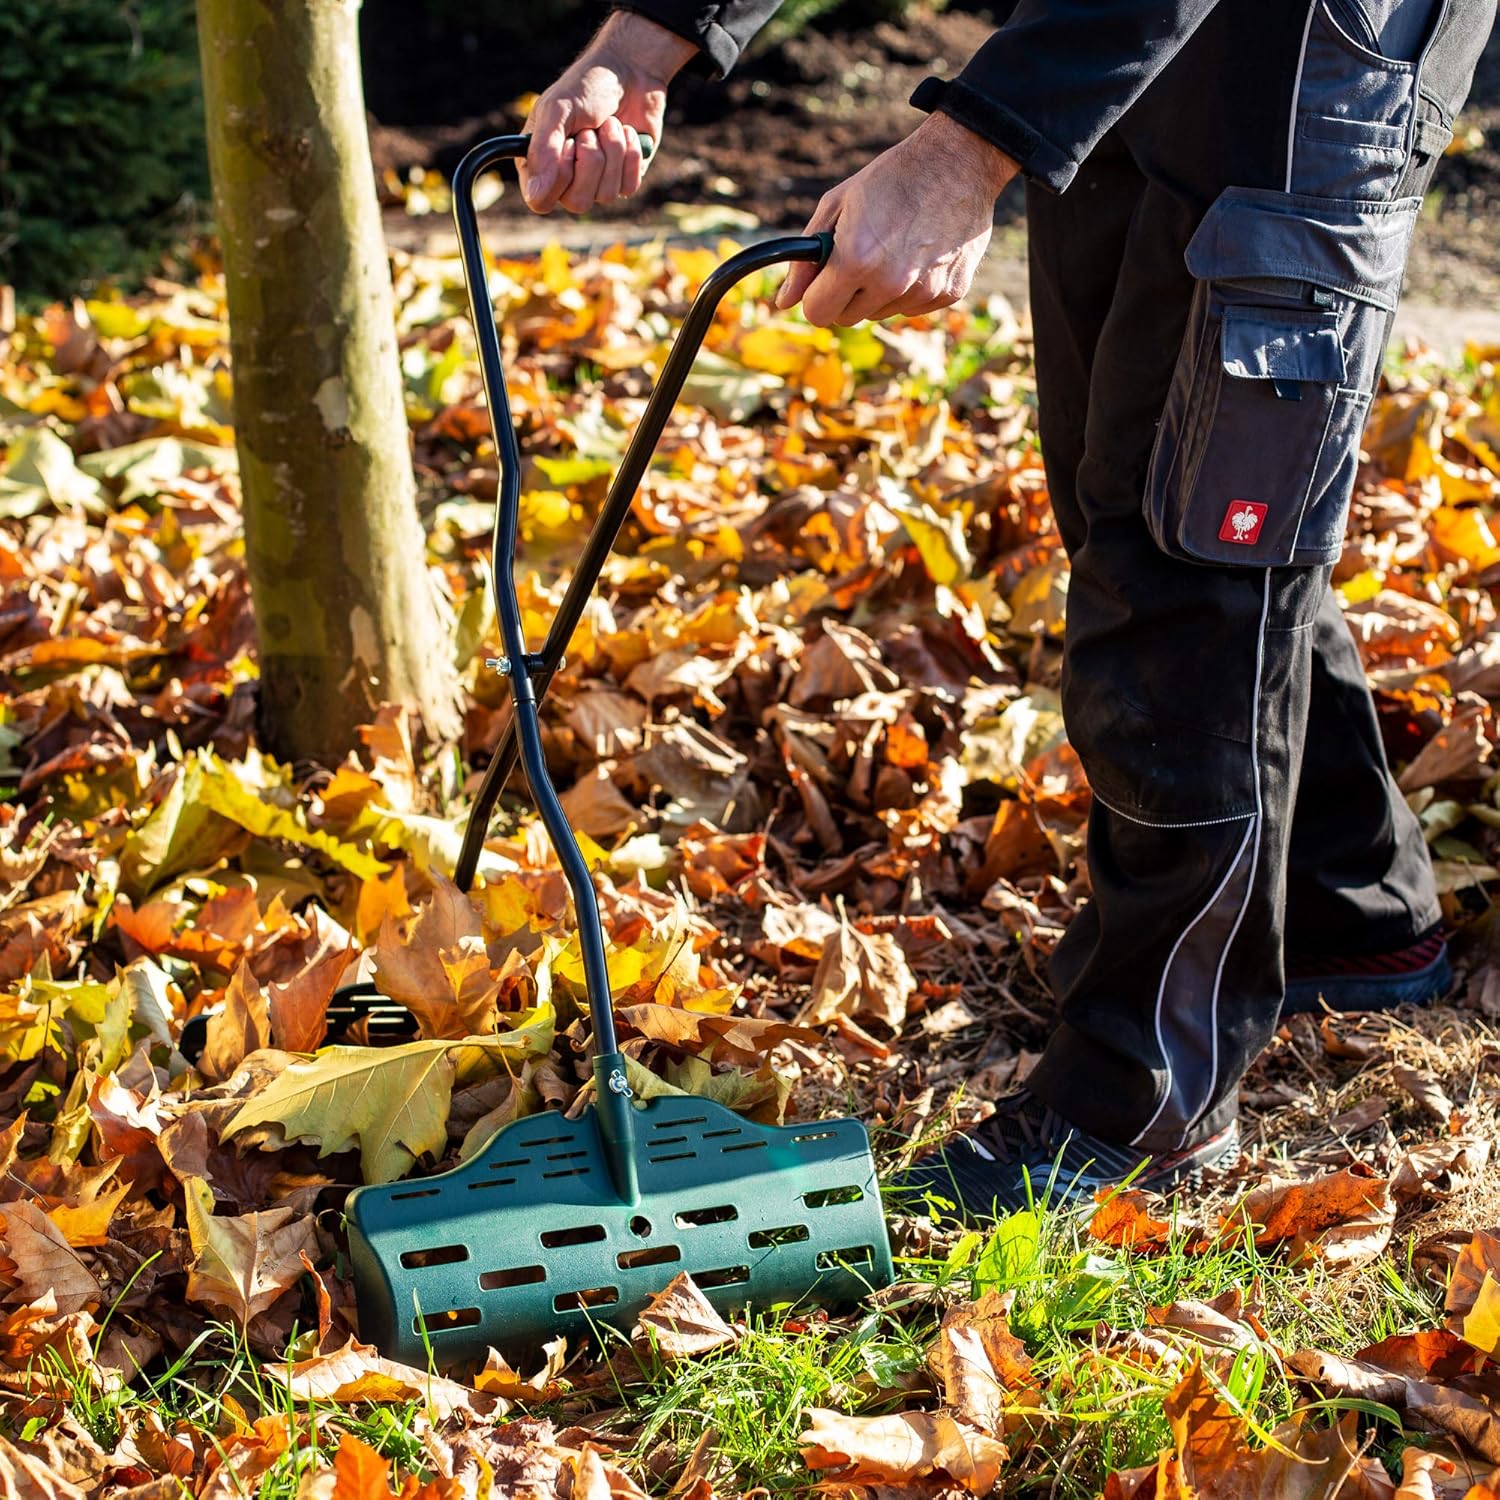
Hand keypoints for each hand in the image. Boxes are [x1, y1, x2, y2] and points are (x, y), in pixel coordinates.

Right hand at [520, 13, 696, 214]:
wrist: (630, 72)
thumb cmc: (586, 87)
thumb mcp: (558, 110)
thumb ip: (543, 151)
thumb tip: (535, 195)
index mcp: (539, 164)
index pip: (540, 201)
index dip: (559, 176)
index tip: (568, 144)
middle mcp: (566, 180)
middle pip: (577, 203)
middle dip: (591, 159)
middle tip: (591, 129)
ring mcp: (597, 183)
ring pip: (606, 195)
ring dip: (612, 150)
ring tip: (609, 124)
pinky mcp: (625, 180)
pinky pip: (629, 187)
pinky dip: (631, 155)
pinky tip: (627, 133)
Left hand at [776, 113, 1017, 326]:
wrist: (960, 160)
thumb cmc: (891, 178)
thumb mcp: (837, 205)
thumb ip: (806, 258)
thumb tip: (785, 301)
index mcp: (856, 259)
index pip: (817, 314)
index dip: (816, 297)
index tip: (822, 282)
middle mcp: (890, 282)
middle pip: (847, 318)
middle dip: (845, 295)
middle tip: (859, 258)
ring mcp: (922, 291)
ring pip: (879, 313)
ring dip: (877, 292)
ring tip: (893, 249)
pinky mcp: (948, 294)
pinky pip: (911, 307)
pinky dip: (909, 289)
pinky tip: (918, 253)